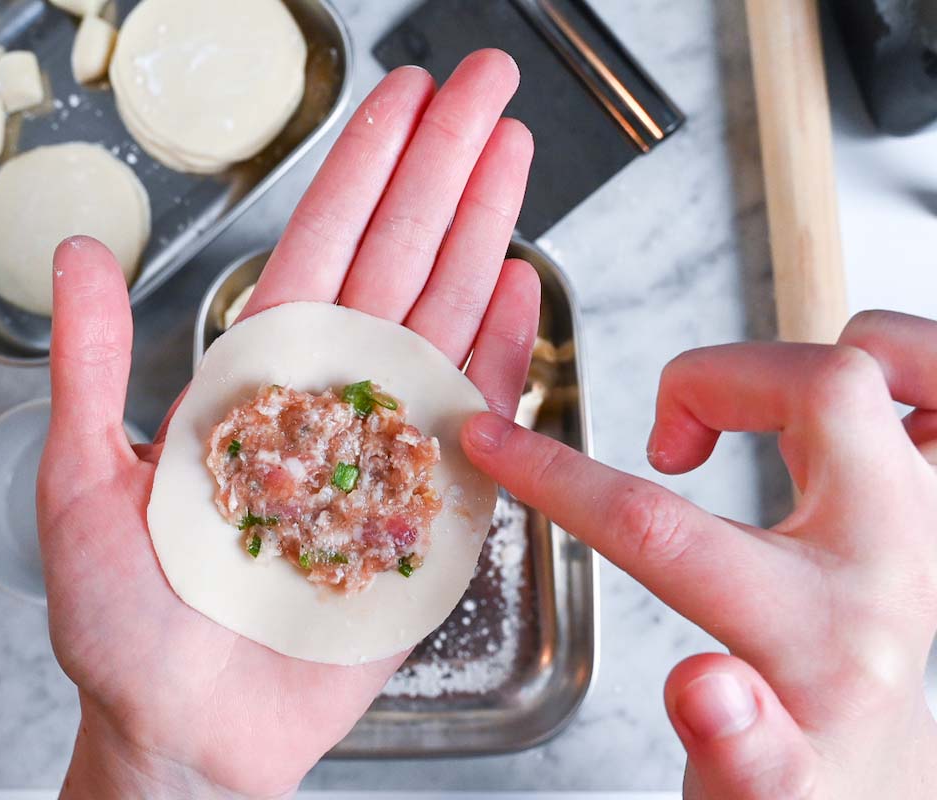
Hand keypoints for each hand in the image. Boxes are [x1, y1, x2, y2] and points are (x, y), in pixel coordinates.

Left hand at [37, 50, 538, 798]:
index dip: (365, 166)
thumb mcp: (82, 477)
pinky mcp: (427, 513)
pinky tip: (523, 286)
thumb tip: (82, 251)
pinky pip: (475, 423)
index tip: (405, 97)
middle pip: (398, 260)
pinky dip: (504, 356)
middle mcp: (329, 396)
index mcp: (255, 376)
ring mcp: (386, 448)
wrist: (185, 727)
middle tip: (490, 86)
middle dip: (444, 168)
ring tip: (516, 155)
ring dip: (483, 235)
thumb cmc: (127, 618)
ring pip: (444, 321)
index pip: (319, 245)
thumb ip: (92, 363)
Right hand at [462, 310, 936, 798]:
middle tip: (666, 439)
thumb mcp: (754, 794)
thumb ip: (735, 746)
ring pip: (896, 364)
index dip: (562, 478)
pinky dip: (884, 366)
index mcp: (825, 639)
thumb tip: (704, 688)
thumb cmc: (801, 778)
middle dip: (712, 380)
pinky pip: (935, 382)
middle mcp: (893, 563)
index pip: (666, 532)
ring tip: (745, 410)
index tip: (495, 440)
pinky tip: (825, 409)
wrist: (874, 774)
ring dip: (806, 362)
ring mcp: (932, 519)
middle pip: (826, 394)